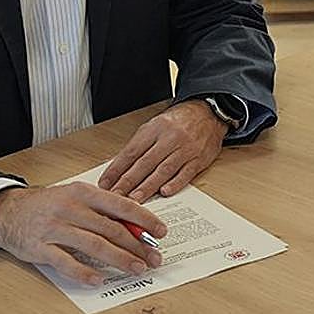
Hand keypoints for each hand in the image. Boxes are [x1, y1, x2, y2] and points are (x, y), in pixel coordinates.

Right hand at [0, 184, 165, 285]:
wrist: (7, 211)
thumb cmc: (49, 205)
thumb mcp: (77, 198)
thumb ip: (103, 210)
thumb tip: (136, 227)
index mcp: (83, 192)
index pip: (121, 205)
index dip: (144, 219)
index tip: (161, 232)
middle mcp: (70, 208)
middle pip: (111, 229)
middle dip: (137, 245)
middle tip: (154, 258)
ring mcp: (54, 228)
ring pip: (94, 245)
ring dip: (119, 259)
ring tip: (136, 269)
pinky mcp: (39, 247)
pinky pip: (65, 263)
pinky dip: (84, 272)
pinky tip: (100, 280)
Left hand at [97, 100, 224, 201]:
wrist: (207, 113)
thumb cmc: (178, 122)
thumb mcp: (155, 126)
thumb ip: (139, 146)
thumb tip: (119, 168)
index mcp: (154, 129)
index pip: (131, 152)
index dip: (116, 169)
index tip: (105, 184)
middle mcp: (169, 139)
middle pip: (145, 163)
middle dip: (128, 182)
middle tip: (115, 197)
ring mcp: (185, 149)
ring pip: (163, 170)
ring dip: (148, 187)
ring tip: (134, 200)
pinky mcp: (199, 159)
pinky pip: (186, 173)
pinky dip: (175, 183)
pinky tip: (165, 193)